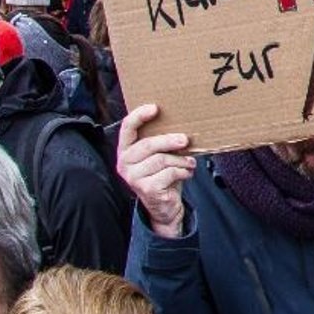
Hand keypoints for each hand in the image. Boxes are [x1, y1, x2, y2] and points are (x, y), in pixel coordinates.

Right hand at [116, 104, 194, 237]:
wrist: (165, 206)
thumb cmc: (163, 175)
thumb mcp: (159, 156)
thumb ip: (161, 142)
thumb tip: (181, 125)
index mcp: (126, 150)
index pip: (127, 128)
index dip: (139, 116)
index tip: (155, 108)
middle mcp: (124, 163)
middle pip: (149, 144)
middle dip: (170, 140)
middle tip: (186, 140)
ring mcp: (133, 177)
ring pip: (162, 159)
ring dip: (181, 160)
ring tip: (189, 163)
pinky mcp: (146, 188)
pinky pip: (170, 173)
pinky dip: (183, 171)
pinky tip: (186, 174)